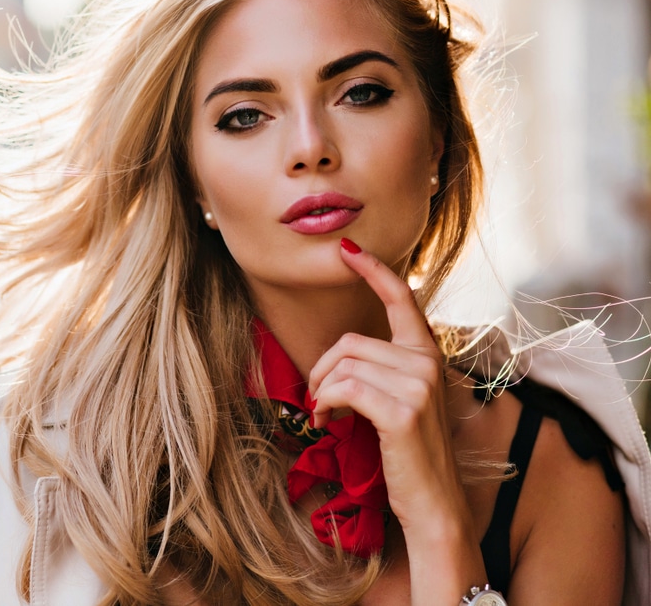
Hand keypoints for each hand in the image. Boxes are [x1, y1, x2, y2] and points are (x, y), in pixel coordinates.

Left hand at [307, 238, 485, 602]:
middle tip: (320, 399)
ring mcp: (418, 385)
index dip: (374, 271)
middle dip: (323, 369)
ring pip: (344, 365)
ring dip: (321, 390)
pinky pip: (344, 388)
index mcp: (427, 355)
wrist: (433, 504)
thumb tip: (340, 357)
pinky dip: (325, 404)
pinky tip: (327, 422)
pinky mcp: (401, 410)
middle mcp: (427, 362)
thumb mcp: (402, 401)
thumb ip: (382, 370)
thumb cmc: (410, 453)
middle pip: (350, 342)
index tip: (348, 250)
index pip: (401, 299)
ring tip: (325, 414)